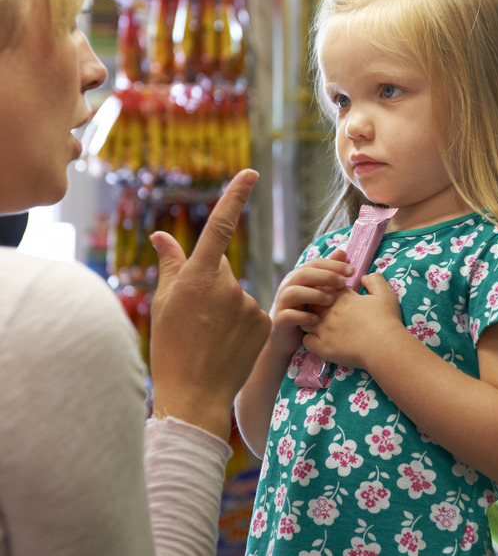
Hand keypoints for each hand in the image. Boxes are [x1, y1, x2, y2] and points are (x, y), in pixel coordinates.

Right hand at [148, 169, 270, 440]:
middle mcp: (228, 286)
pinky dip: (241, 323)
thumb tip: (161, 234)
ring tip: (210, 336)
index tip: (251, 173)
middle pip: (221, 268)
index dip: (235, 197)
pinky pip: (252, 313)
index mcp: (198, 278)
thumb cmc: (170, 349)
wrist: (195, 395)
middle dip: (210, 282)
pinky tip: (228, 344)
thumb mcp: (163, 304)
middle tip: (195, 315)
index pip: (219, 227)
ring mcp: (250, 305)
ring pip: (237, 293)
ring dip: (225, 306)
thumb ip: (170, 265)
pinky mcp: (266, 323)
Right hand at [269, 248, 351, 358]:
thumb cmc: (307, 310)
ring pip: (294, 292)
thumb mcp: (318, 290)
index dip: (334, 265)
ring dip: (314, 294)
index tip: (352, 271)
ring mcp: (282, 302)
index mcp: (299, 276)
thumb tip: (342, 252)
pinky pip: (289, 315)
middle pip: (304, 274)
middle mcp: (289, 285)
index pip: (316, 264)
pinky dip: (303, 317)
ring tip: (331, 300)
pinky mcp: (280, 319)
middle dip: (325, 276)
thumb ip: (329, 271)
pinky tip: (317, 320)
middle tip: (343, 283)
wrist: (287, 336)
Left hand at [302, 271, 402, 368]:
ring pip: (305, 320)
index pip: (324, 286)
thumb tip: (365, 276)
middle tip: (323, 309)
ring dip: (310, 320)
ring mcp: (324, 330)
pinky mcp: (323, 347)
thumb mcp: (385, 294)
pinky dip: (310, 340)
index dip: (326, 289)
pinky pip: (306, 341)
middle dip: (314, 303)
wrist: (385, 347)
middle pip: (311, 301)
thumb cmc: (386, 320)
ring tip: (319, 325)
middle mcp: (329, 311)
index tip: (331, 294)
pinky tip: (318, 340)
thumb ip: (375, 280)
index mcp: (343, 298)